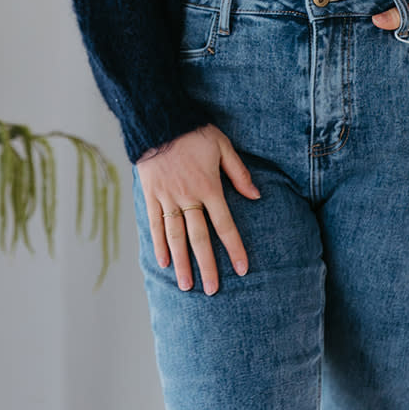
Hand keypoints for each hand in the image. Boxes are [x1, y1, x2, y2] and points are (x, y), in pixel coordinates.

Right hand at [135, 122, 260, 294]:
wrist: (159, 119)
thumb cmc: (194, 132)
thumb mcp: (223, 146)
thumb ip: (239, 173)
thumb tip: (256, 196)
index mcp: (209, 187)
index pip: (225, 225)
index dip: (234, 248)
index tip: (243, 268)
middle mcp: (188, 197)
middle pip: (199, 238)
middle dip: (207, 266)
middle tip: (212, 290)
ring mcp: (168, 198)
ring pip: (176, 237)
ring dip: (182, 263)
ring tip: (187, 285)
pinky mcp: (151, 195)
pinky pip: (155, 224)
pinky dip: (159, 244)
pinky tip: (164, 262)